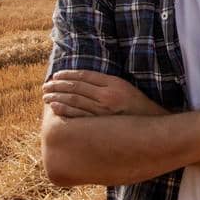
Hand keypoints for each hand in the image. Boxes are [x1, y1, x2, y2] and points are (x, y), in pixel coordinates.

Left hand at [43, 70, 166, 117]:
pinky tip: (54, 107)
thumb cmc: (138, 107)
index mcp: (114, 83)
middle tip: (45, 86)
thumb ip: (106, 84)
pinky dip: (65, 110)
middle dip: (58, 85)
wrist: (154, 125)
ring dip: (57, 96)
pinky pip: (79, 115)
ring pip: (75, 100)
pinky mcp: (102, 124)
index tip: (56, 76)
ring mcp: (104, 111)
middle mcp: (108, 95)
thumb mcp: (125, 88)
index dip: (68, 74)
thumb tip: (84, 81)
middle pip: (76, 87)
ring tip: (46, 95)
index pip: (85, 76)